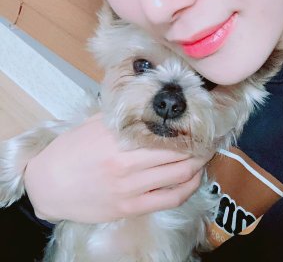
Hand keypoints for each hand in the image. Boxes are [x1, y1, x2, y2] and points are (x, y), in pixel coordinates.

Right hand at [24, 114, 210, 223]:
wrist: (46, 186)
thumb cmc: (69, 151)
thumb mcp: (94, 124)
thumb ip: (122, 114)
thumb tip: (147, 104)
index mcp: (120, 136)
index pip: (166, 130)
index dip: (188, 127)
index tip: (199, 123)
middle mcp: (129, 161)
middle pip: (179, 152)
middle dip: (199, 145)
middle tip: (207, 139)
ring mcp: (131, 187)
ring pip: (179, 175)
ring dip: (198, 165)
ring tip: (204, 156)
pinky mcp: (130, 207)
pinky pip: (169, 199)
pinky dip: (188, 188)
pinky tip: (194, 179)